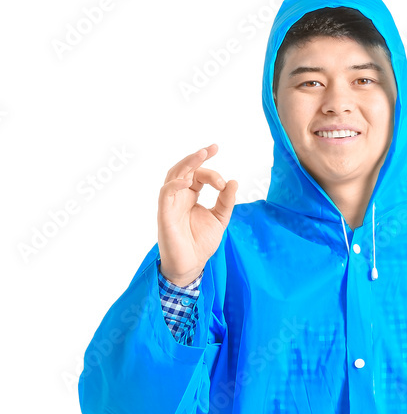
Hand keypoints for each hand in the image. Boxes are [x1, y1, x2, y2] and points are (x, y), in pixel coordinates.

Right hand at [157, 144, 237, 284]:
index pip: (198, 175)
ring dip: (187, 163)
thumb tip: (234, 181)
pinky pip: (166, 194)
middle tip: (212, 148)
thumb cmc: (201, 243)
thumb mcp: (219, 219)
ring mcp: (171, 204)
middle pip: (185, 170)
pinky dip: (175, 185)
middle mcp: (179, 197)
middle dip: (197, 158)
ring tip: (202, 154)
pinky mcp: (165, 214)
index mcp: (190, 196)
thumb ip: (226, 201)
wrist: (191, 265)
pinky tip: (188, 181)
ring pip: (174, 176)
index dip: (211, 172)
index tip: (225, 183)